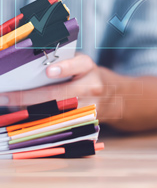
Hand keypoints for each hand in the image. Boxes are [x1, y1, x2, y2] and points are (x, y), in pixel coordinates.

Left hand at [0, 53, 120, 120]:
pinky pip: (63, 122)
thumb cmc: (89, 76)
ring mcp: (92, 106)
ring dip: (32, 112)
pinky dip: (43, 121)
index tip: (48, 71)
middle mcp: (93, 86)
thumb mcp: (81, 65)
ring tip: (11, 109)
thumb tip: (30, 71)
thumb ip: (62, 64)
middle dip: (30, 97)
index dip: (65, 68)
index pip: (79, 65)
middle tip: (7, 97)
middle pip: (61, 94)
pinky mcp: (88, 120)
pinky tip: (28, 119)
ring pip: (59, 112)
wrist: (115, 95)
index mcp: (89, 68)